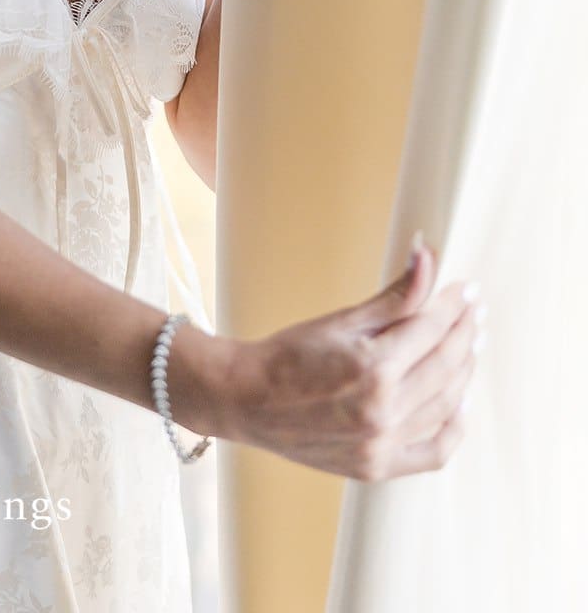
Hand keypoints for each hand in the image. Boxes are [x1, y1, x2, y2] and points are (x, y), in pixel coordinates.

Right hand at [207, 239, 483, 478]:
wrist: (248, 400)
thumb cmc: (289, 354)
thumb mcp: (342, 319)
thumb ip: (395, 295)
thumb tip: (427, 256)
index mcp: (374, 368)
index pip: (432, 329)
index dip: (455, 305)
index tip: (467, 289)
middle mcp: (384, 411)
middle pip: (446, 365)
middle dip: (465, 333)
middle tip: (474, 312)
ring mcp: (383, 444)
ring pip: (446, 404)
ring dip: (464, 371)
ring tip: (469, 345)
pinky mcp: (378, 467)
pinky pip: (435, 452)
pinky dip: (455, 427)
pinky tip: (460, 402)